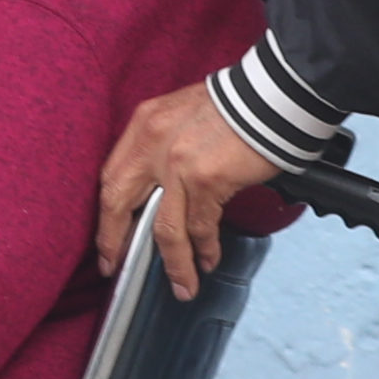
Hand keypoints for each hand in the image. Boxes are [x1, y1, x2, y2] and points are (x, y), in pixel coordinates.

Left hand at [96, 80, 281, 297]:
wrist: (273, 94)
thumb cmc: (237, 104)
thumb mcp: (183, 115)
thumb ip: (164, 145)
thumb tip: (160, 186)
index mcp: (145, 124)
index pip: (111, 176)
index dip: (105, 212)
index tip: (108, 236)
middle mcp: (153, 143)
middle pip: (118, 203)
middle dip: (113, 242)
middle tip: (116, 266)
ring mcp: (177, 163)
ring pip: (163, 228)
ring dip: (173, 262)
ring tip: (182, 284)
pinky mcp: (206, 179)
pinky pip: (200, 227)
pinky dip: (204, 249)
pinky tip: (209, 260)